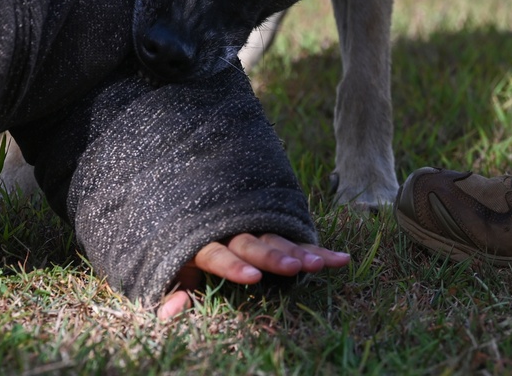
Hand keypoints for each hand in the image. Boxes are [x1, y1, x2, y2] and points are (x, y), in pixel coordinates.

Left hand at [158, 232, 349, 318]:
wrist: (183, 198)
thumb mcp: (172, 267)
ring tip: (319, 264)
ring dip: (298, 250)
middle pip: (251, 242)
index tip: (253, 277)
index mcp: (201, 242)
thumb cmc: (179, 244)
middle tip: (294, 267)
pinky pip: (294, 237)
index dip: (234, 265)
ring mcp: (250, 225)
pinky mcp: (269, 224)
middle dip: (273, 256)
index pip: (217, 253)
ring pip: (275, 237)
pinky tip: (341, 259)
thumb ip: (175, 290)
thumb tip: (170, 313)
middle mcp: (228, 230)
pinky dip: (316, 248)